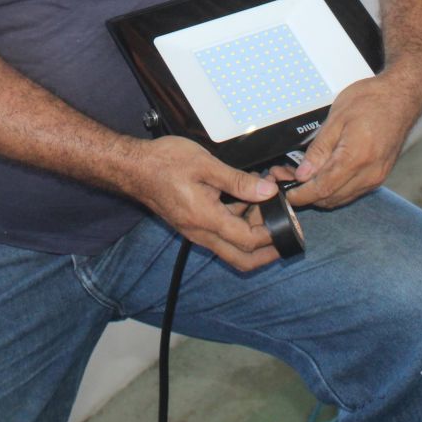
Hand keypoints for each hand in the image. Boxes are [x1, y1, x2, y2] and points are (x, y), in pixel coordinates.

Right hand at [125, 136, 281, 270]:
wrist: (134, 168)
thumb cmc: (164, 163)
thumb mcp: (206, 164)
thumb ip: (238, 181)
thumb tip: (267, 191)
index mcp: (206, 219)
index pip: (248, 241)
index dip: (272, 234)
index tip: (287, 221)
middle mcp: (201, 232)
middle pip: (241, 259)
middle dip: (267, 254)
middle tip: (286, 235)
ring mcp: (195, 231)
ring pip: (231, 249)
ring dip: (252, 237)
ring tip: (266, 208)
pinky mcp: (191, 224)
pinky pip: (220, 236)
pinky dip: (237, 226)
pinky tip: (245, 202)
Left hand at [278, 60, 421, 209]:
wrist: (401, 96)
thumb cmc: (370, 100)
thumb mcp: (336, 119)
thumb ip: (318, 150)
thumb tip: (303, 174)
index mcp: (356, 158)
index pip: (323, 189)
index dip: (301, 195)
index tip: (288, 193)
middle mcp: (370, 173)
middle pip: (331, 198)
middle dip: (307, 194)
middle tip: (288, 178)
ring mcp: (377, 177)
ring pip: (341, 198)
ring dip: (321, 193)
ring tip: (303, 175)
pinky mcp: (380, 175)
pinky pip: (353, 191)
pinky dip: (336, 188)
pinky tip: (324, 174)